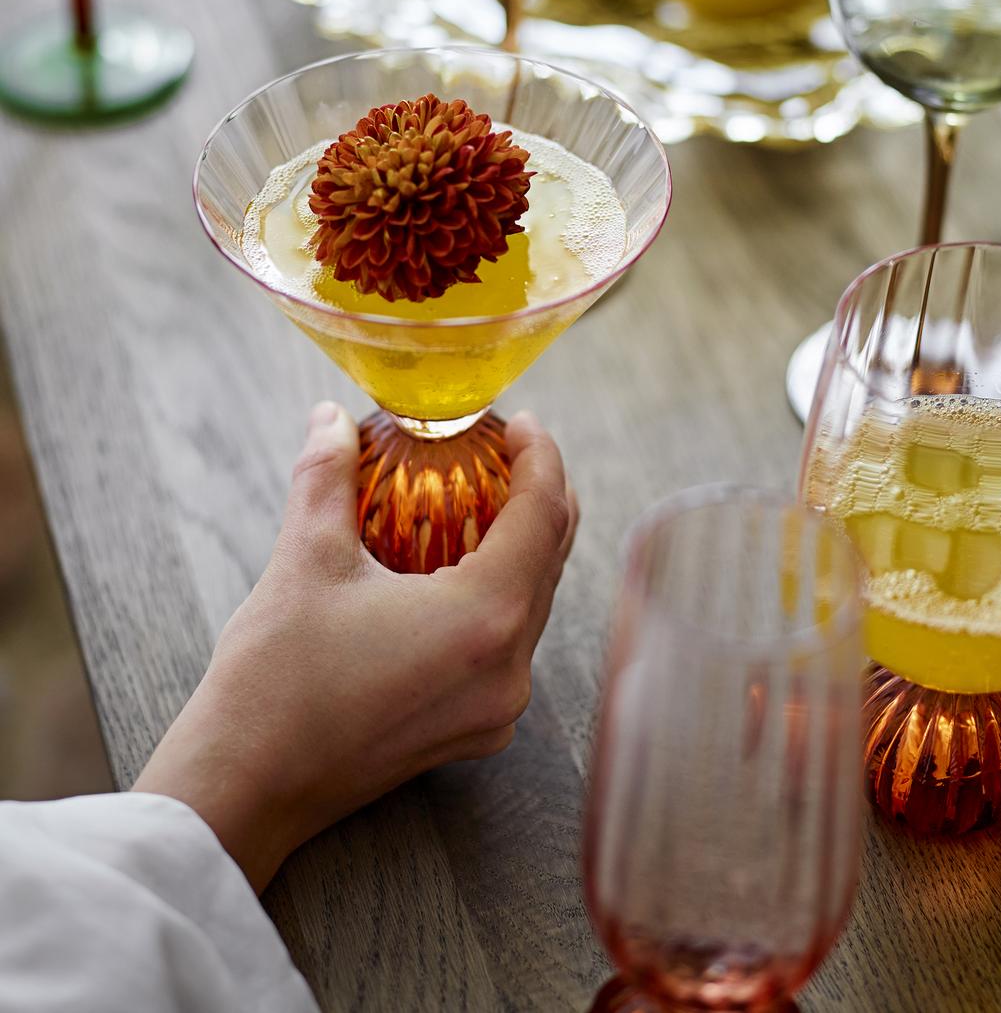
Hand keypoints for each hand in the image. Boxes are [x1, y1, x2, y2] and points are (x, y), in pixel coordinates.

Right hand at [134, 403, 576, 891]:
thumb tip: (331, 418)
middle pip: (551, 560)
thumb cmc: (277, 675)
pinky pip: (508, 646)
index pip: (544, 516)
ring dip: (519, 547)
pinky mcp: (474, 730)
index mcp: (486, 618)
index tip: (517, 422)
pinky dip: (497, 596)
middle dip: (537, 496)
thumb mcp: (306, 558)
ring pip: (533, 605)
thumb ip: (328, 476)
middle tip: (506, 452)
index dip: (540, 458)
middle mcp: (511, 668)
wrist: (245, 786)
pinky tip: (456, 570)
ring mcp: (498, 709)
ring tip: (482, 502)